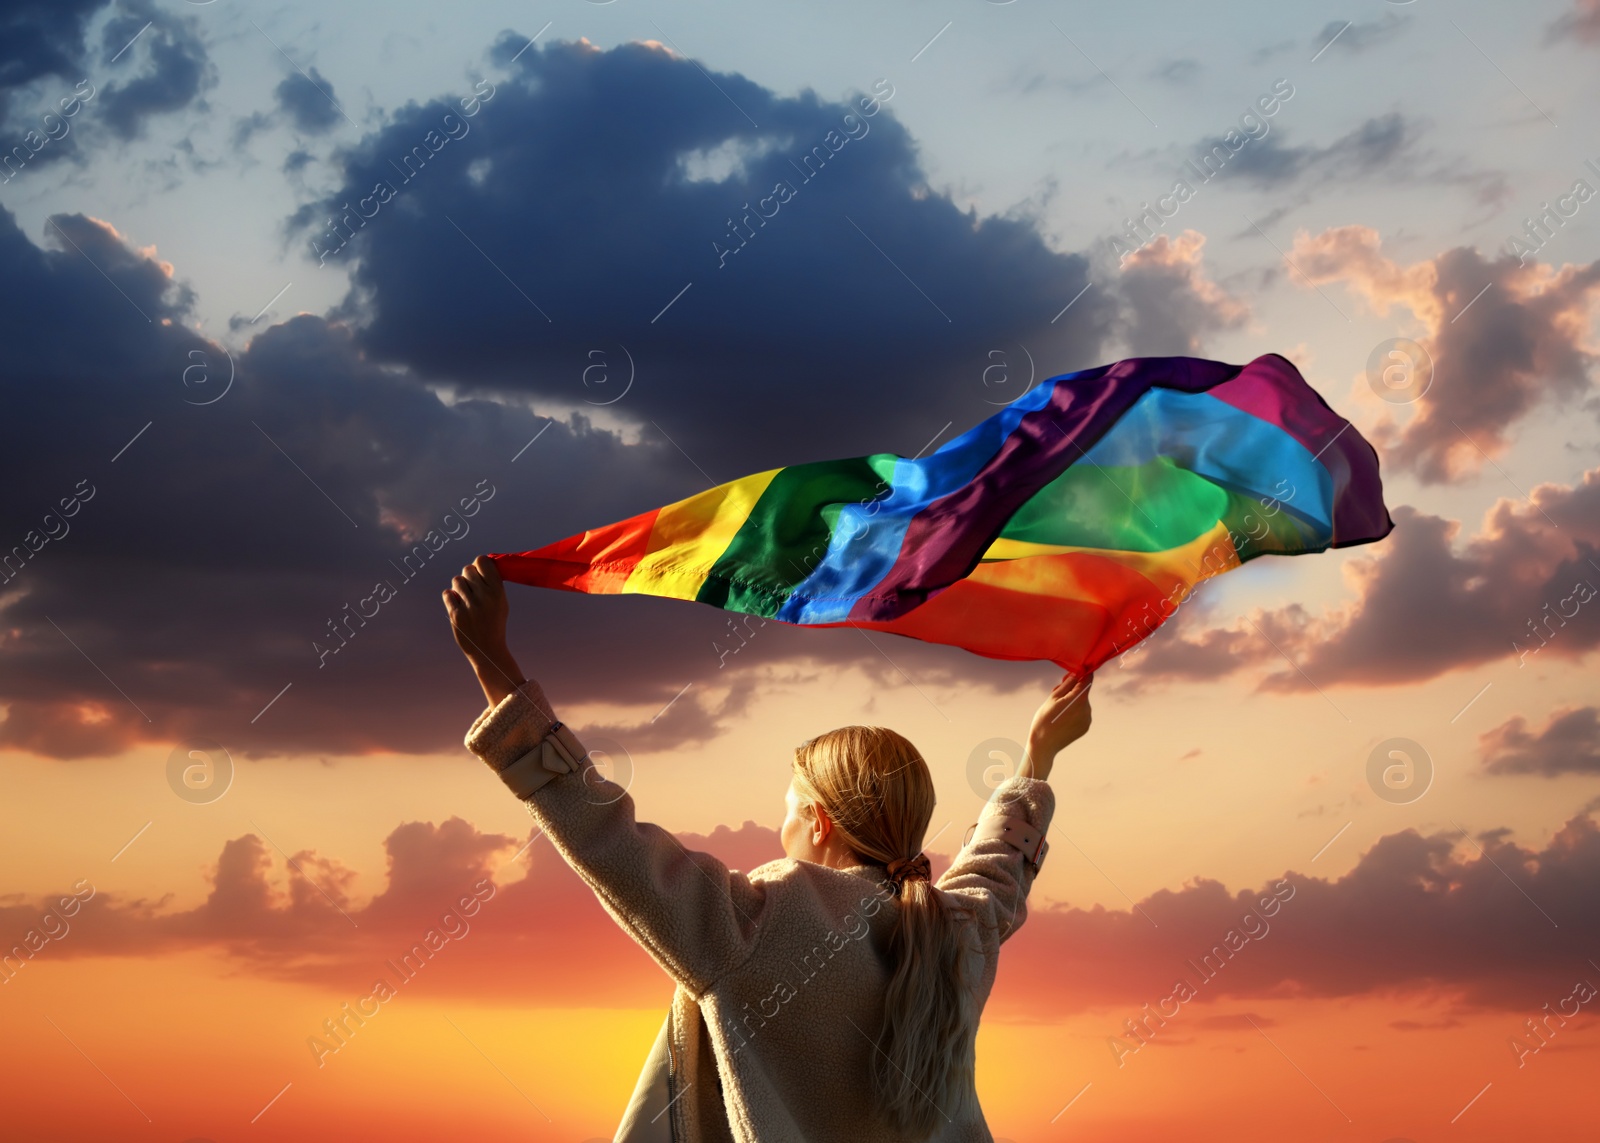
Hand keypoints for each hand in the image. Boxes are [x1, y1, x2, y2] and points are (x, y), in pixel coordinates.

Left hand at [443, 556, 523, 706]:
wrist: (487, 650)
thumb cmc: (494, 622)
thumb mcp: (501, 602)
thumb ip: (492, 583)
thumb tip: (479, 562)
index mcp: (498, 591)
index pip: (482, 561)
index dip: (479, 564)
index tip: (480, 572)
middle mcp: (484, 596)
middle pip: (468, 569)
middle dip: (468, 577)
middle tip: (472, 588)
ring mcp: (469, 606)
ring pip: (456, 580)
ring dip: (459, 587)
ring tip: (465, 598)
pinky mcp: (456, 614)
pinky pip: (447, 594)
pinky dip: (450, 598)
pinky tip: (457, 605)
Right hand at [1021, 671, 1092, 778]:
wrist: (1044, 745)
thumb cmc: (1044, 719)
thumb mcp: (1052, 698)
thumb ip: (1067, 684)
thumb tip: (1076, 673)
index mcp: (1079, 699)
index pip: (1087, 679)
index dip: (1082, 673)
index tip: (1075, 672)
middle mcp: (1087, 708)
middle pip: (1083, 692)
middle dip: (1072, 691)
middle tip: (1055, 696)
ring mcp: (1087, 719)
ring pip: (1082, 703)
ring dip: (1073, 702)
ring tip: (1057, 711)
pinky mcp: (1086, 727)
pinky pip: (1082, 714)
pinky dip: (1074, 713)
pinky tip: (1062, 719)